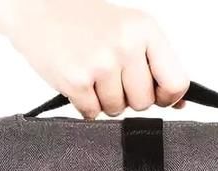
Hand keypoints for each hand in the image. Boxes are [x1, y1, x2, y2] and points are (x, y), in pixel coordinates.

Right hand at [3, 0, 188, 117]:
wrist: (37, 8)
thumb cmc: (84, 21)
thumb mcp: (129, 31)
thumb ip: (156, 65)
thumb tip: (180, 104)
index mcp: (145, 30)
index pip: (176, 82)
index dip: (166, 97)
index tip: (155, 95)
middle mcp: (126, 45)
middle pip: (144, 102)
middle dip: (128, 98)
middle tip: (111, 77)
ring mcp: (100, 63)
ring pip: (117, 110)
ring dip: (104, 101)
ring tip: (91, 75)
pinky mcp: (76, 81)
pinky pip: (92, 114)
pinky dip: (85, 105)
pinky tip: (78, 82)